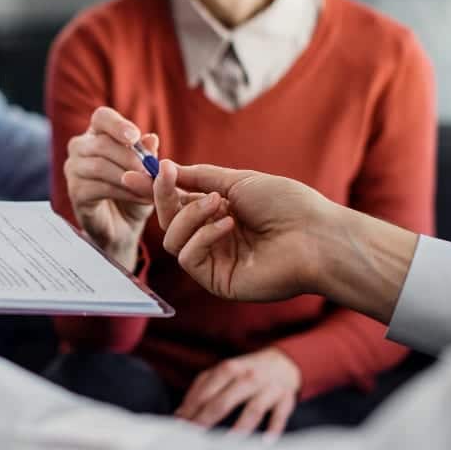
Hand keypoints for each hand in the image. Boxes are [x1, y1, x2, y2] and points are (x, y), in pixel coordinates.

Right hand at [64, 107, 159, 268]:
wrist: (124, 226)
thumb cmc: (134, 192)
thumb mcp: (146, 172)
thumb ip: (147, 155)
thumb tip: (151, 139)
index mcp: (98, 134)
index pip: (102, 117)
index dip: (117, 125)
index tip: (134, 137)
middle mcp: (80, 147)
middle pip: (101, 143)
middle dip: (131, 158)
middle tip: (153, 172)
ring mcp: (74, 170)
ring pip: (99, 166)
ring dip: (130, 177)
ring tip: (152, 189)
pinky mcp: (75, 192)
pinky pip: (99, 188)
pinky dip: (124, 193)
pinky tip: (141, 198)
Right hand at [141, 161, 334, 302]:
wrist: (317, 235)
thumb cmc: (287, 204)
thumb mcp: (237, 181)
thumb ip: (198, 178)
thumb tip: (166, 169)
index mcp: (218, 214)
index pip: (177, 202)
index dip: (155, 189)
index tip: (134, 173)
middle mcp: (213, 238)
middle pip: (168, 221)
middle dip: (163, 197)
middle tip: (165, 176)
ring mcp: (214, 261)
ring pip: (173, 239)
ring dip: (190, 216)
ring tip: (220, 205)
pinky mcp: (217, 281)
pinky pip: (188, 256)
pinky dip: (203, 236)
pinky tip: (227, 225)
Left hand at [176, 348, 299, 438]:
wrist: (283, 362)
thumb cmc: (246, 372)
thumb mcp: (223, 372)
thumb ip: (202, 389)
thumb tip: (179, 414)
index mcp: (229, 369)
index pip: (206, 391)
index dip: (191, 409)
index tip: (180, 426)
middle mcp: (248, 377)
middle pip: (224, 400)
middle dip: (207, 419)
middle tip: (195, 437)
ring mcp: (268, 388)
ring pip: (253, 409)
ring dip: (240, 427)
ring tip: (227, 445)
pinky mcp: (285, 399)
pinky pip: (280, 415)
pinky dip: (274, 428)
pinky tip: (265, 442)